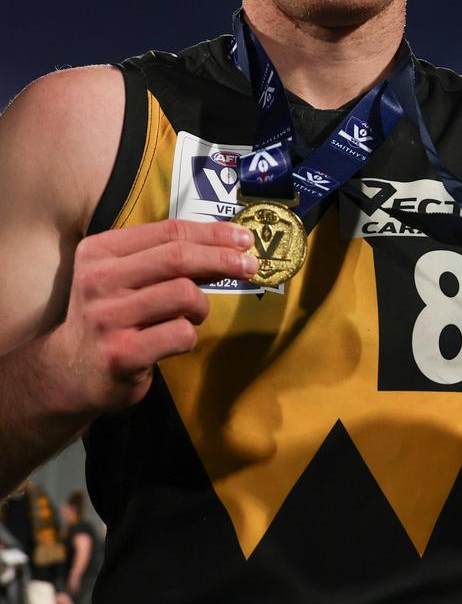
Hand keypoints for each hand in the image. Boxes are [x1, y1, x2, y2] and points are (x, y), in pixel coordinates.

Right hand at [41, 219, 257, 415]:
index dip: (212, 233)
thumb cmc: (111, 317)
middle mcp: (98, 280)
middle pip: (177, 257)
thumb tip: (226, 244)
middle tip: (249, 266)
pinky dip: (189, 336)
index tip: (243, 239)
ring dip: (201, 306)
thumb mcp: (124, 278)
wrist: (70, 373)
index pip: (168, 230)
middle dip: (222, 259)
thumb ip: (163, 259)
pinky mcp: (121, 354)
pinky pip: (180, 334)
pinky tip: (175, 341)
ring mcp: (107, 318)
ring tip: (193, 316)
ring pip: (183, 294)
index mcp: (100, 251)